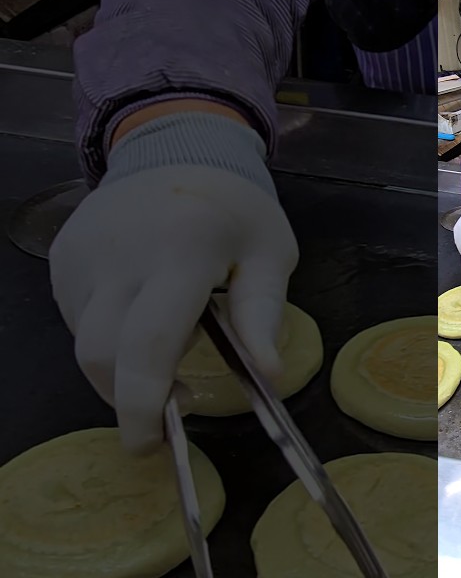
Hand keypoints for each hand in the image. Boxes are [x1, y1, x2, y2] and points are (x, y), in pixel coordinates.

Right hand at [49, 165, 296, 452]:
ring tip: (168, 353)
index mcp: (181, 251)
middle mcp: (121, 254)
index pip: (149, 343)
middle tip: (164, 420)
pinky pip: (77, 318)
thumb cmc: (235, 208)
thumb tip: (268, 375)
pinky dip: (107, 338)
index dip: (144, 402)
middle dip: (126, 401)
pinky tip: (142, 319)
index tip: (153, 442)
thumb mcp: (270, 254)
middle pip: (101, 354)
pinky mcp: (62, 258)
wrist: (178, 146)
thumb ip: (264, 315)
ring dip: (121, 370)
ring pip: (84, 342)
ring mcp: (83, 255)